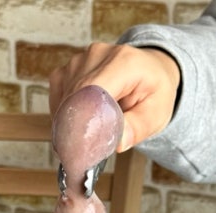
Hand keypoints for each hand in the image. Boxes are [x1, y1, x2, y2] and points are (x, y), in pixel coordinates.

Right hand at [49, 42, 180, 151]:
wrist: (149, 71)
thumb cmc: (153, 91)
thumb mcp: (157, 113)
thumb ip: (139, 128)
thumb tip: (119, 143)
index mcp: (124, 62)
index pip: (92, 90)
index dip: (83, 119)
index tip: (81, 148)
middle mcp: (98, 55)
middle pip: (75, 97)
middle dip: (76, 128)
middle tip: (83, 154)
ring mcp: (79, 60)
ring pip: (64, 100)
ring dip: (72, 122)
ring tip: (91, 132)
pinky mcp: (68, 69)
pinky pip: (58, 97)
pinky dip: (65, 114)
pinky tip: (82, 120)